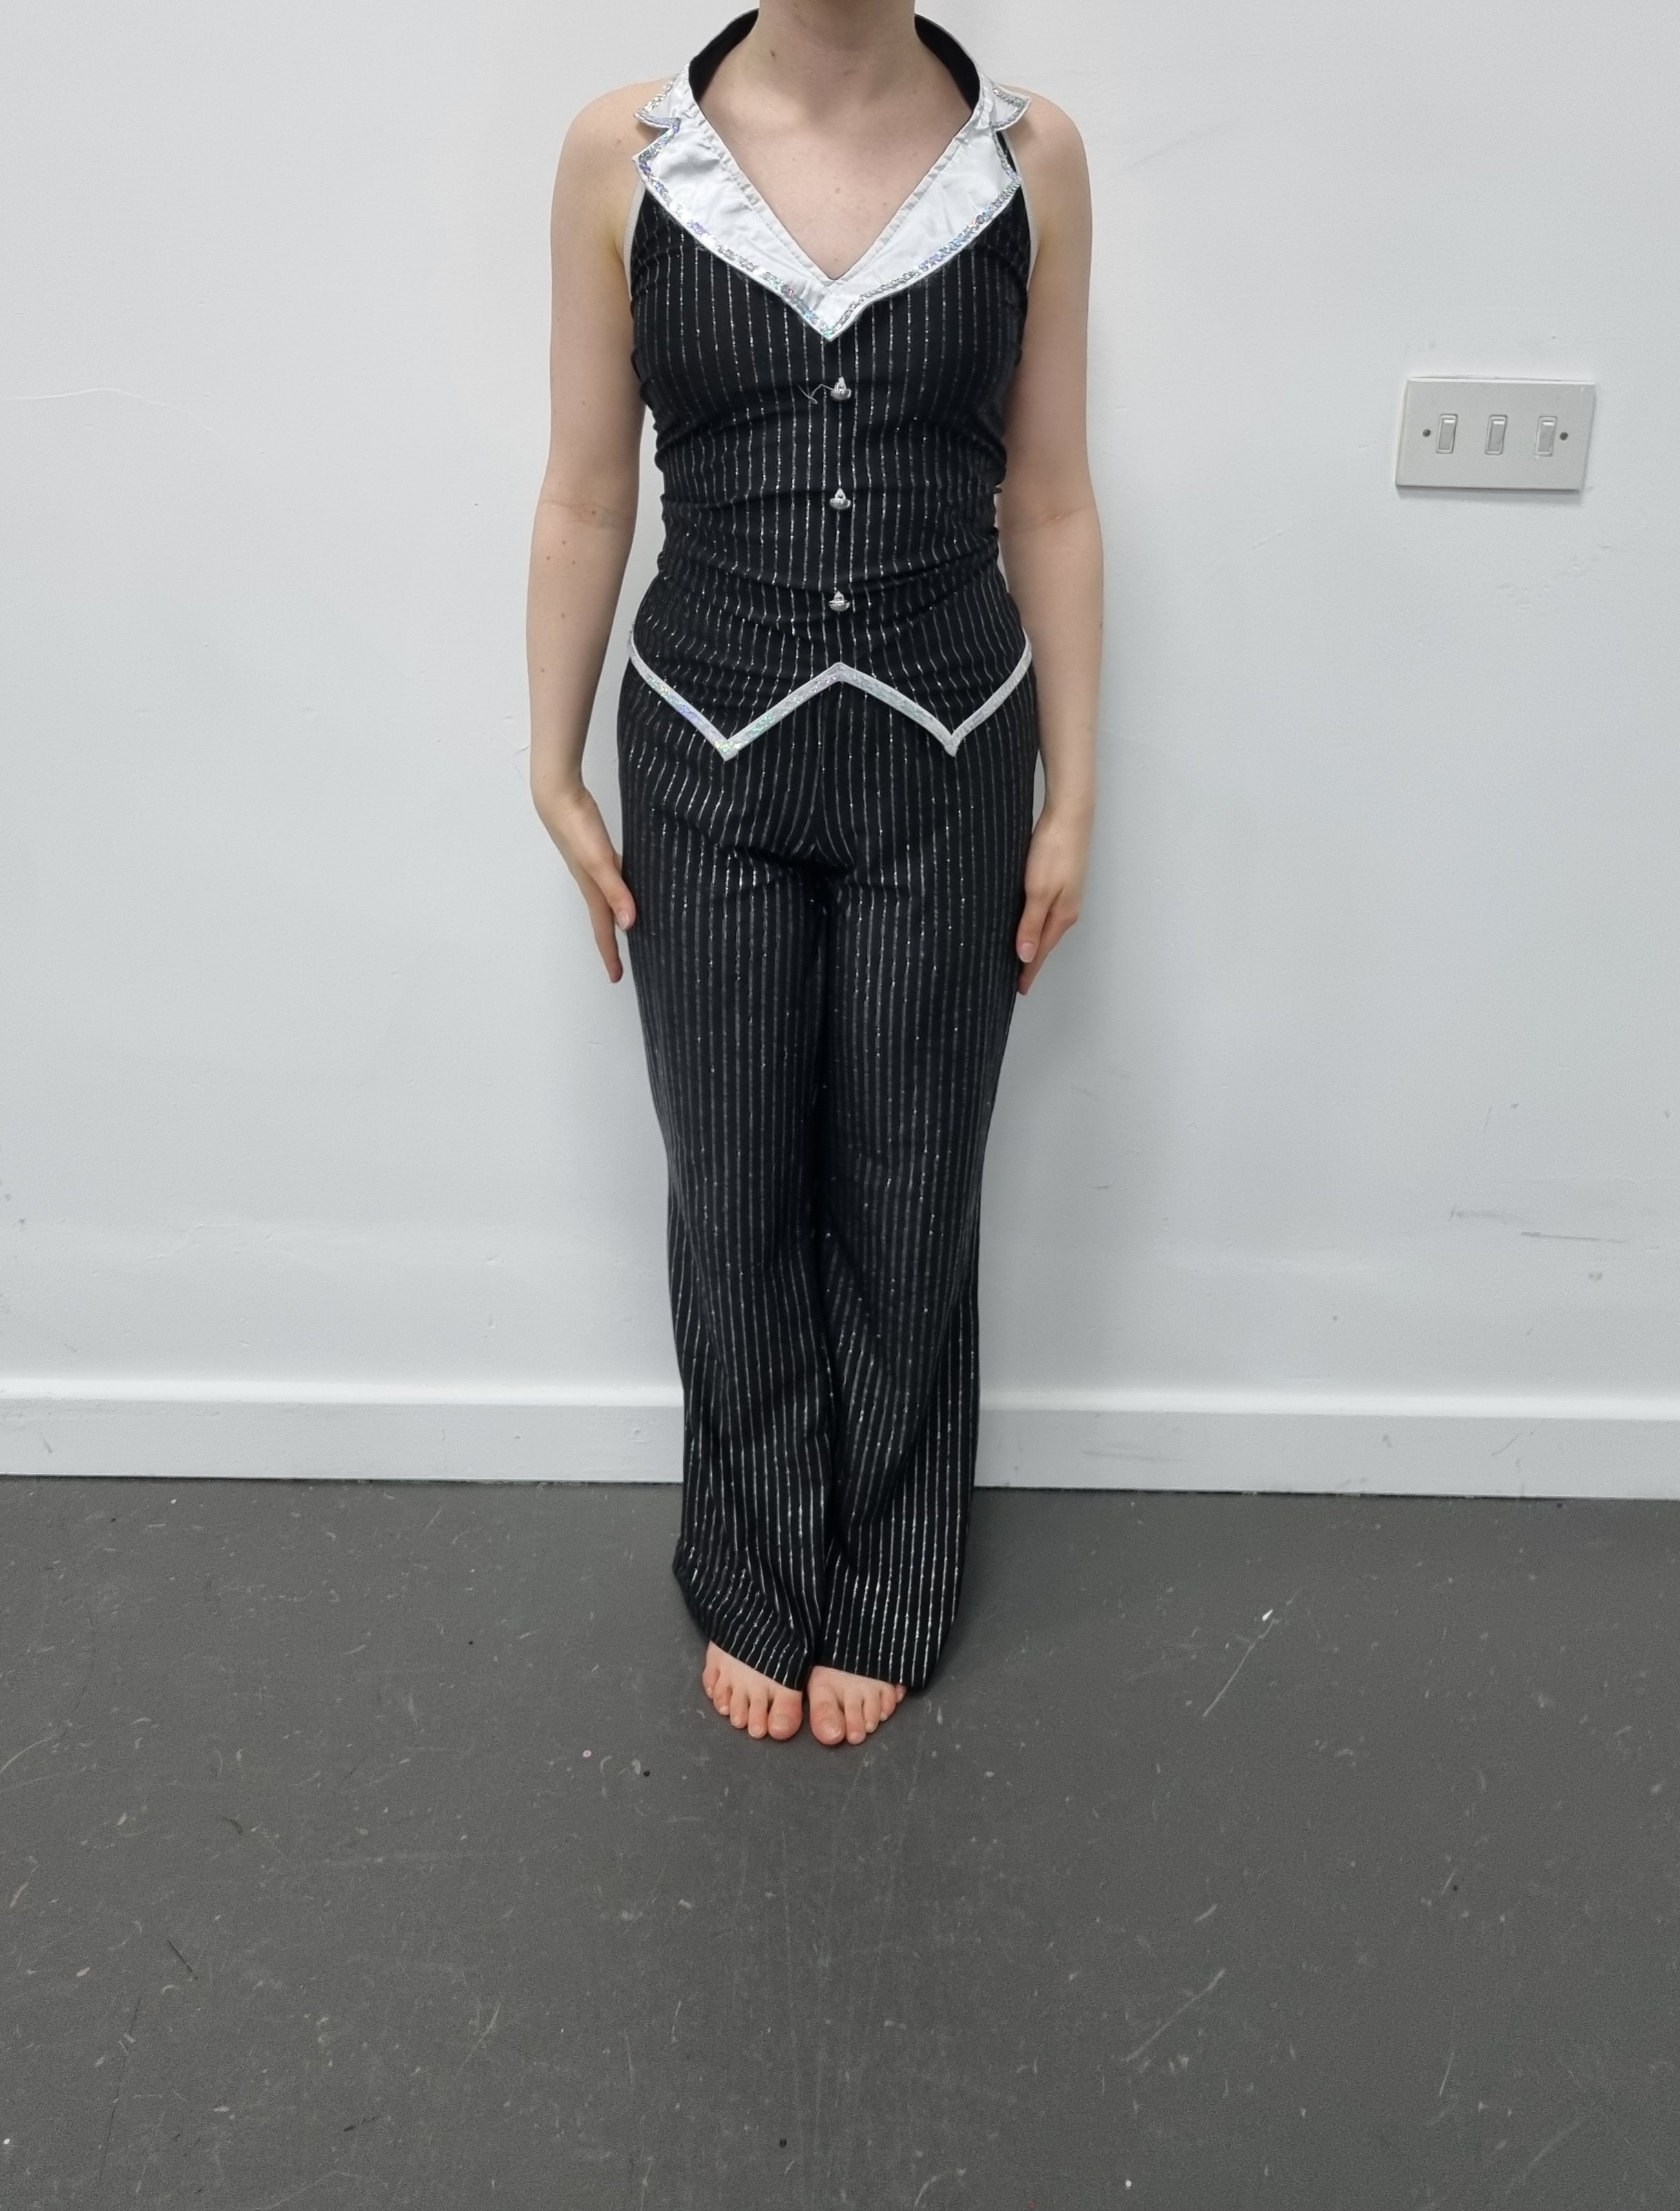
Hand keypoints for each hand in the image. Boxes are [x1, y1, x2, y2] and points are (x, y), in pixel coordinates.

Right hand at [538, 781, 636, 982]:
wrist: (558, 795)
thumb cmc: (576, 827)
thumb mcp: (600, 861)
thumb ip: (616, 891)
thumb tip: (629, 924)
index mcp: (592, 889)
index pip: (604, 930)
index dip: (610, 954)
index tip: (616, 978)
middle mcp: (591, 881)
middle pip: (604, 919)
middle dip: (612, 942)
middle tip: (622, 962)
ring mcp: (592, 865)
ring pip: (608, 899)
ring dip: (616, 916)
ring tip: (630, 929)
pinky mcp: (595, 848)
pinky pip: (612, 878)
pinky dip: (620, 890)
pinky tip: (631, 885)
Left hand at [1015, 803, 1088, 995]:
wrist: (1069, 814)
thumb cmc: (1054, 849)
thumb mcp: (1037, 891)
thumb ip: (1030, 924)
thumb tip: (1025, 956)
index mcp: (1062, 915)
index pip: (1041, 952)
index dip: (1029, 971)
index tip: (1019, 989)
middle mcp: (1067, 909)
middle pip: (1045, 942)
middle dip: (1032, 961)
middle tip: (1017, 979)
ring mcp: (1066, 894)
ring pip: (1046, 927)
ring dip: (1033, 942)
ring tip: (1020, 957)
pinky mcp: (1062, 881)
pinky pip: (1046, 911)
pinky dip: (1036, 923)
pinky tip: (1027, 922)